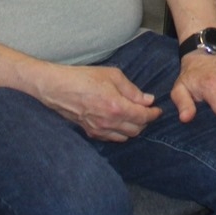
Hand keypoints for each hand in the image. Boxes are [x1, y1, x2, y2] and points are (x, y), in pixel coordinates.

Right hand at [37, 63, 159, 141]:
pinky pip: (111, 138)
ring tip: (134, 117)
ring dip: (133, 128)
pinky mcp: (90, 133)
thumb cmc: (84, 77)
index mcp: (117, 107)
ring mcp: (99, 130)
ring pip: (125, 137)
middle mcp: (109, 123)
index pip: (143, 117)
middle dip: (144, 121)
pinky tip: (119, 122)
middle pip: (136, 130)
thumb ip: (132, 90)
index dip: (153, 114)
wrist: (57, 88)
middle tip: (146, 111)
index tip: (157, 109)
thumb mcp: (112, 75)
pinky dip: (120, 133)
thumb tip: (147, 100)